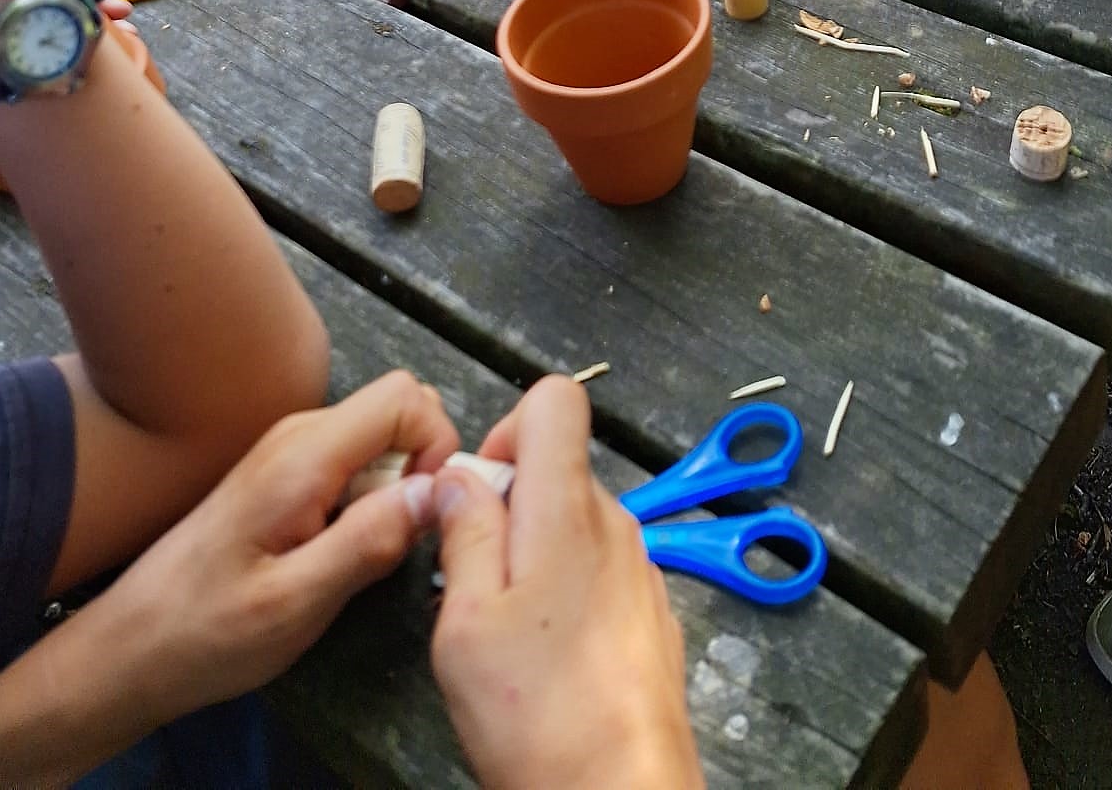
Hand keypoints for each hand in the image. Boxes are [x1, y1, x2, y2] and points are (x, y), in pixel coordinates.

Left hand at [104, 372, 457, 726]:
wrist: (132, 647)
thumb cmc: (208, 632)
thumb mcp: (295, 603)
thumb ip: (369, 542)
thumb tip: (436, 492)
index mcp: (305, 455)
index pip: (405, 397)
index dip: (436, 447)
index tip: (426, 513)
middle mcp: (300, 435)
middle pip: (398, 411)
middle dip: (421, 468)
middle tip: (395, 541)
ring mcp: (290, 452)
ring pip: (379, 440)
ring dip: (394, 490)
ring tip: (358, 558)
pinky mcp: (285, 477)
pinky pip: (353, 464)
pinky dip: (368, 501)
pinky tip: (337, 556)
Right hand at [430, 376, 701, 789]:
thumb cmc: (536, 712)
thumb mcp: (465, 622)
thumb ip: (463, 533)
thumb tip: (459, 477)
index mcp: (567, 509)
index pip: (556, 398)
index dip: (507, 428)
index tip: (478, 495)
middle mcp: (615, 524)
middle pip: (559, 467)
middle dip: (509, 505)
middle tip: (474, 582)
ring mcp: (642, 569)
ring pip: (577, 523)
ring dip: (535, 554)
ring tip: (508, 631)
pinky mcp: (652, 614)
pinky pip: (601, 570)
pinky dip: (567, 591)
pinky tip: (547, 658)